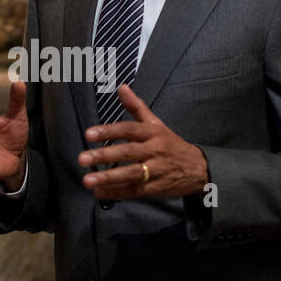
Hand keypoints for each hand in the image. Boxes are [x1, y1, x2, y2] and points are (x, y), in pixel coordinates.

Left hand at [78, 84, 209, 199]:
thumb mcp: (156, 124)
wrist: (197, 168)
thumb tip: (121, 87)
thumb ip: (136, 107)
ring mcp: (156, 171)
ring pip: (131, 174)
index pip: (129, 130)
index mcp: (153, 133)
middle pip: (128, 152)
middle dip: (104, 156)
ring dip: (109, 178)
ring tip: (88, 180)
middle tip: (83, 158)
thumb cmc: (171, 144)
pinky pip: (135, 191)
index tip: (89, 134)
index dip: (109, 131)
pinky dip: (117, 193)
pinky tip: (100, 192)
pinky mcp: (156, 188)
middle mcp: (155, 151)